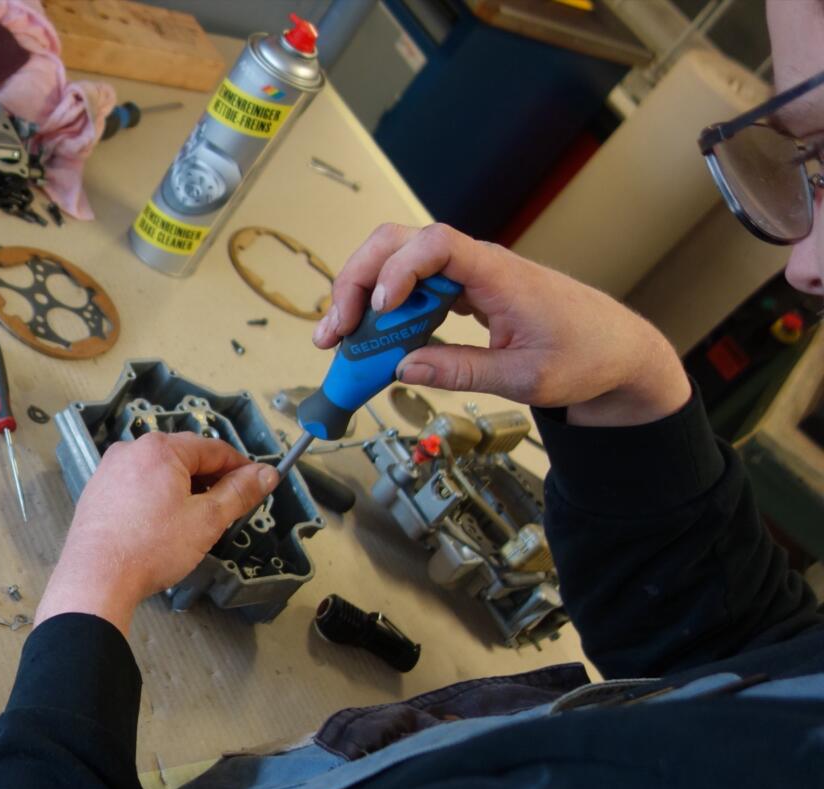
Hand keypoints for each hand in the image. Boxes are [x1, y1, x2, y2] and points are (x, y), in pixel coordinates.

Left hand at [37, 432, 278, 634]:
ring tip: (196, 522)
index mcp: (160, 449)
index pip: (213, 449)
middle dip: (211, 480)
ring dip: (184, 490)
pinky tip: (163, 526)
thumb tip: (265, 474)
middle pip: (185, 458)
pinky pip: (138, 486)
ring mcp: (110, 471)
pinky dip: (157, 499)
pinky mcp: (97, 493)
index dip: (240, 467)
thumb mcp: (206, 520)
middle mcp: (131, 451)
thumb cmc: (150, 548)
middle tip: (229, 508)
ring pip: (160, 473)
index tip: (257, 484)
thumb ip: (239, 493)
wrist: (96, 579)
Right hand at [315, 223, 690, 426]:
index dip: (398, 271)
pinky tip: (371, 340)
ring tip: (340, 339)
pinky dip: (384, 310)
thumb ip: (462, 371)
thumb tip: (403, 368)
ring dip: (362, 295)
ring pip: (397, 261)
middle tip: (336, 330)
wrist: (619, 353)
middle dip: (357, 280)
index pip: (435, 245)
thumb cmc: (587, 357)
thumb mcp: (525, 378)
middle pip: (399, 243)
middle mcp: (477, 264)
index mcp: (499, 274)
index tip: (380, 311)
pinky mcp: (464, 290)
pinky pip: (412, 287)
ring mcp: (467, 274)